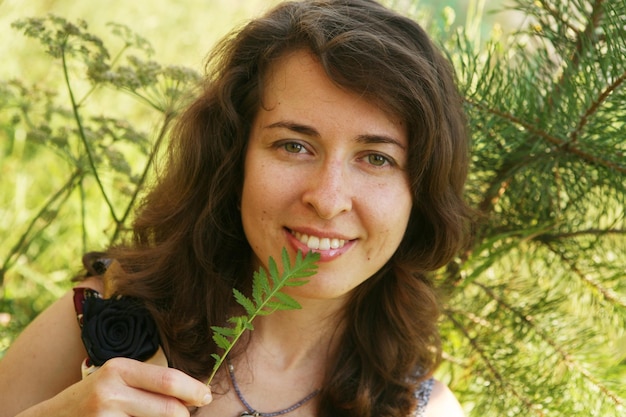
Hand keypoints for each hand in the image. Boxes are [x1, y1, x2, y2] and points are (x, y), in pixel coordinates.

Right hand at [27, 358, 211, 416]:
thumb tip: (192, 395)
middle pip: (170, 410)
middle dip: (185, 415)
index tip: (207, 395)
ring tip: (158, 416)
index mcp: (119, 369)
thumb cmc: (92, 398)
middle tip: (188, 414)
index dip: (194, 390)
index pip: (169, 381)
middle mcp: (110, 391)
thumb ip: (149, 384)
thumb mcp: (116, 380)